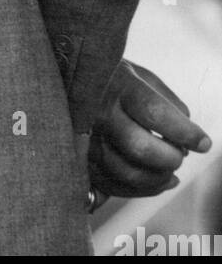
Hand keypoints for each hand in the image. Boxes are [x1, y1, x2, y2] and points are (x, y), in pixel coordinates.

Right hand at [88, 60, 211, 199]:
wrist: (60, 76)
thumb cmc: (107, 76)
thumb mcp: (138, 74)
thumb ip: (166, 99)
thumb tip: (187, 129)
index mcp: (116, 86)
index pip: (156, 113)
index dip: (185, 133)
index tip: (203, 143)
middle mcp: (98, 113)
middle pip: (140, 148)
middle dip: (170, 158)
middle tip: (180, 154)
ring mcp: (84, 138)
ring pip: (126, 173)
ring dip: (158, 179)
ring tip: (170, 171)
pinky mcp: (78, 158)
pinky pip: (112, 186)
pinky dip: (140, 190)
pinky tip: (156, 181)